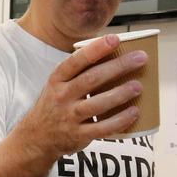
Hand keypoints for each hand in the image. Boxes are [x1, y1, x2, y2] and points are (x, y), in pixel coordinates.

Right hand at [15, 34, 147, 158]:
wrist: (36, 138)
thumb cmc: (55, 105)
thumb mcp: (57, 85)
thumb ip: (79, 72)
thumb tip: (114, 55)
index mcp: (57, 80)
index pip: (76, 61)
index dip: (96, 49)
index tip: (115, 39)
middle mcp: (62, 97)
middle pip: (92, 79)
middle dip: (118, 67)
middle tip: (140, 58)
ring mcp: (70, 117)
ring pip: (98, 104)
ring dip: (120, 94)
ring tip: (138, 86)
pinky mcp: (79, 135)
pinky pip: (102, 128)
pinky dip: (120, 120)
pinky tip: (134, 112)